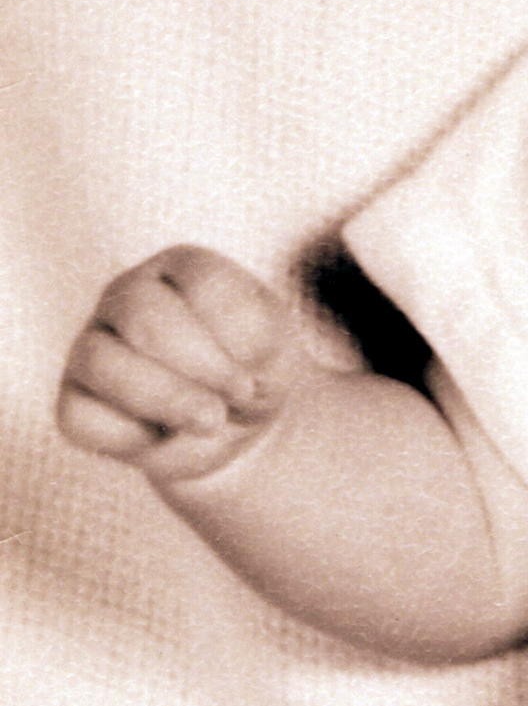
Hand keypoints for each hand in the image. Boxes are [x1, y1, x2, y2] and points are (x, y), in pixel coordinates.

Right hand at [56, 246, 319, 486]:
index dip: (234, 334)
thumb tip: (218, 367)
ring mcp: (92, 344)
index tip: (258, 371)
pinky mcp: (73, 399)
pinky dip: (129, 437)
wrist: (234, 424)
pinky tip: (162, 438)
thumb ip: (255, 342)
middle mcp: (127, 295)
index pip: (202, 281)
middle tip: (239, 398)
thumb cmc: (254, 371)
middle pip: (143, 313)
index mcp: (182, 267)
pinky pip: (79, 416)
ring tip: (211, 422)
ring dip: (165, 398)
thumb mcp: (277, 349)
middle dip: (199, 365)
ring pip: (100, 361)